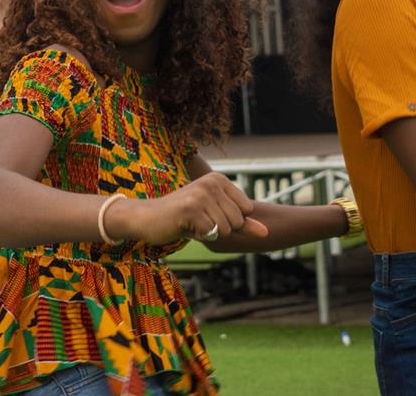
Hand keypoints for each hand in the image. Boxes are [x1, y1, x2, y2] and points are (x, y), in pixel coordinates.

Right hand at [108, 172, 268, 245]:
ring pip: (225, 228)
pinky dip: (199, 236)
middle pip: (237, 221)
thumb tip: (266, 232)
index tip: (209, 214)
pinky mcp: (191, 208)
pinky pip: (211, 233)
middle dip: (219, 228)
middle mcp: (212, 182)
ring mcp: (201, 194)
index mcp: (220, 179)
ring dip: (209, 233)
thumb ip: (242, 223)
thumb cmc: (184, 218)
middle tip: (198, 220)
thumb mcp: (216, 217)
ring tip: (191, 222)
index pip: (246, 210)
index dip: (230, 220)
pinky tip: (185, 226)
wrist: (148, 218)